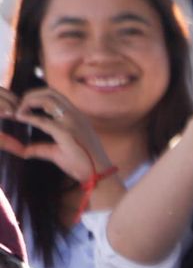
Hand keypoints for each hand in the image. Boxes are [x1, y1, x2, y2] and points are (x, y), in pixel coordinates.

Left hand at [0, 89, 115, 187]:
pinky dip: (30, 117)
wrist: (99, 175)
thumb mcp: (59, 153)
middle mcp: (76, 115)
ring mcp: (72, 122)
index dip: (37, 97)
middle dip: (31, 95)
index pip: (56, 97)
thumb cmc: (84, 164)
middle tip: (20, 106)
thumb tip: (25, 152)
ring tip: (20, 112)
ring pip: (48, 99)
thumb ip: (41, 149)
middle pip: (51, 93)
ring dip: (29, 102)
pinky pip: (44, 120)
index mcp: (77, 117)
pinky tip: (20, 118)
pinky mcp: (66, 132)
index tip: (25, 107)